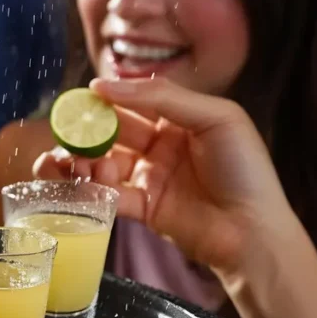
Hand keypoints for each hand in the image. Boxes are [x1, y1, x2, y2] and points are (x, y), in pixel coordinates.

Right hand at [33, 77, 294, 274]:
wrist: (252, 232)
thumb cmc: (244, 170)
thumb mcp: (215, 117)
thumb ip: (162, 97)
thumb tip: (105, 86)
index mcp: (178, 120)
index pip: (133, 104)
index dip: (106, 100)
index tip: (81, 99)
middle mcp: (160, 147)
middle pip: (111, 133)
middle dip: (85, 133)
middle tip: (64, 135)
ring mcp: (148, 178)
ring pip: (103, 164)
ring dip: (82, 162)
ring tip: (71, 164)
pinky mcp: (141, 209)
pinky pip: (107, 195)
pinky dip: (90, 190)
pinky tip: (80, 185)